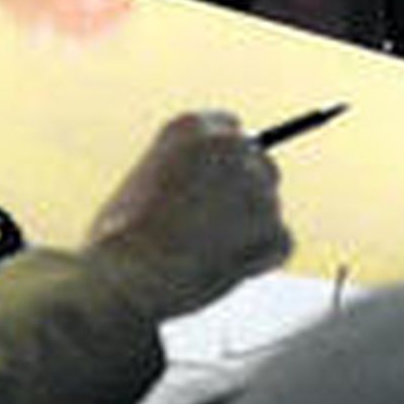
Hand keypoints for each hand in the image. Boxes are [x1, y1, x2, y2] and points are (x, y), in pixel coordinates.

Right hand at [84, 111, 290, 318]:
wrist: (128, 276)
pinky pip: (279, 242)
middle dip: (245, 191)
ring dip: (249, 228)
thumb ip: (188, 168)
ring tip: (206, 251)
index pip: (230, 129)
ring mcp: (257, 187)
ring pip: (268, 206)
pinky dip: (260, 259)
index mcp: (192, 126)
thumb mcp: (146, 179)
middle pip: (260, 162)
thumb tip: (221, 184)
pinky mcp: (273, 229)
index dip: (224, 160)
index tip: (216, 182)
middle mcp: (230, 146)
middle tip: (215, 223)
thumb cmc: (124, 235)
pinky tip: (224, 267)